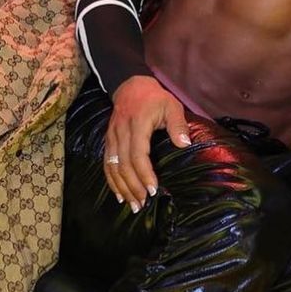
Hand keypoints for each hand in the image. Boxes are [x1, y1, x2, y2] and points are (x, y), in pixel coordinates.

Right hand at [104, 75, 191, 209]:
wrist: (130, 86)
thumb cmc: (155, 98)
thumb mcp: (171, 106)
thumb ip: (178, 124)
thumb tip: (184, 144)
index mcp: (137, 124)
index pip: (138, 153)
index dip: (144, 173)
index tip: (153, 189)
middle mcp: (121, 133)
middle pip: (123, 165)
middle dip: (133, 187)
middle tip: (142, 204)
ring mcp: (112, 137)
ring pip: (113, 167)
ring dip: (122, 188)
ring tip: (132, 205)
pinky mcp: (108, 141)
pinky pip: (107, 164)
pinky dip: (112, 181)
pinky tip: (119, 195)